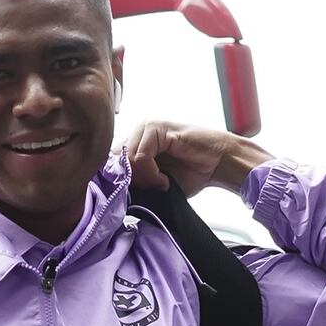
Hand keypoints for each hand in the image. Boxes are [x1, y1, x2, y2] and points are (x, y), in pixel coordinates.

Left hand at [117, 121, 273, 196]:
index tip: (132, 197)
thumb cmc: (189, 174)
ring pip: (126, 159)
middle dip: (130, 182)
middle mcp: (136, 133)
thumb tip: (110, 192)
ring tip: (162, 184)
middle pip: (113, 161)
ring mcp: (146, 128)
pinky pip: (140, 157)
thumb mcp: (153, 182)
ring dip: (143, 179)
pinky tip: (165, 180)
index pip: (108, 162)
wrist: (217, 165)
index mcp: (132, 143)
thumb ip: (133, 181)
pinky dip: (151, 174)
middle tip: (152, 190)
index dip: (117, 182)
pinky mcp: (157, 128)